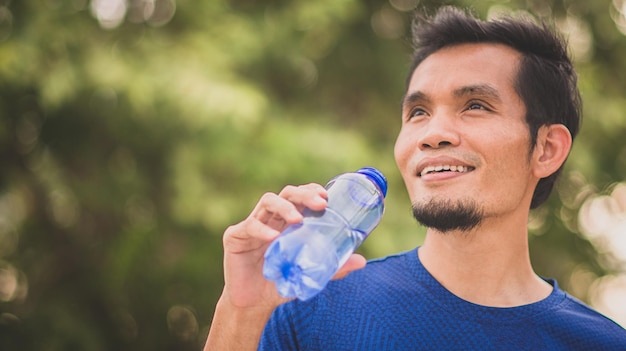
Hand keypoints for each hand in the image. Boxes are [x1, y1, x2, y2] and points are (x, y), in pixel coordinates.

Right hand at [205, 183, 365, 349]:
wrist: (253, 305)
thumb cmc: (281, 283)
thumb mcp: (309, 273)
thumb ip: (333, 267)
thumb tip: (362, 261)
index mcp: (287, 221)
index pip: (299, 197)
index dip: (311, 191)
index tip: (327, 197)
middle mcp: (270, 218)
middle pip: (286, 194)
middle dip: (304, 195)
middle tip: (320, 204)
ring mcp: (252, 224)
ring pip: (268, 202)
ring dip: (285, 207)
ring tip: (298, 220)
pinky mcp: (235, 237)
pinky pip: (249, 226)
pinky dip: (261, 230)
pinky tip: (273, 238)